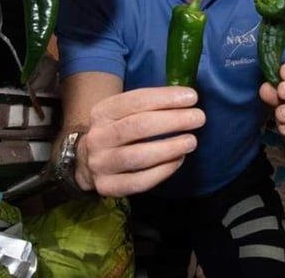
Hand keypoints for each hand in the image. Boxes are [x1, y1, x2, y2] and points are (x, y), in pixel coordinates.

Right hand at [73, 86, 205, 196]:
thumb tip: (186, 99)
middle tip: (198, 118)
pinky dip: (162, 171)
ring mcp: (100, 164)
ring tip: (191, 141)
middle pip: (136, 127)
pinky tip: (178, 160)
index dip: (165, 98)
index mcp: (102, 112)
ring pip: (137, 157)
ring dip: (169, 148)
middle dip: (172, 121)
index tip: (191, 97)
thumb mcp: (122, 112)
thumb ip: (149, 105)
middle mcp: (98, 137)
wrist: (86, 161)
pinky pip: (138, 182)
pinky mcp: (107, 187)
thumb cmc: (117, 130)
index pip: (134, 101)